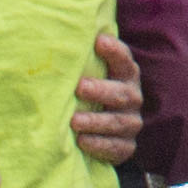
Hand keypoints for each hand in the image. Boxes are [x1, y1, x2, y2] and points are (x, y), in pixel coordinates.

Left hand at [68, 28, 143, 168]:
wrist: (102, 133)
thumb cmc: (90, 96)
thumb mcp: (91, 77)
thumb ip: (82, 63)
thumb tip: (55, 40)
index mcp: (126, 77)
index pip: (125, 61)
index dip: (114, 51)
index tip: (98, 41)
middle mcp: (133, 98)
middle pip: (122, 93)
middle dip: (101, 90)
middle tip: (80, 87)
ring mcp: (131, 124)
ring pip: (118, 122)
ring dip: (96, 121)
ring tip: (74, 121)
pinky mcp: (126, 147)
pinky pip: (117, 147)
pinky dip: (100, 144)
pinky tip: (82, 141)